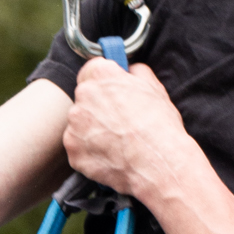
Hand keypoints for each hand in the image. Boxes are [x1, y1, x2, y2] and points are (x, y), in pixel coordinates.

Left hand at [63, 54, 192, 204]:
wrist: (158, 163)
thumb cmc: (160, 126)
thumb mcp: (155, 88)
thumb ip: (137, 73)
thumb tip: (130, 71)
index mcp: (101, 75)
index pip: (92, 70)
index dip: (103, 82)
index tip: (110, 91)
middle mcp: (83, 96)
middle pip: (85, 98)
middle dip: (97, 107)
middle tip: (118, 121)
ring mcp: (74, 125)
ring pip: (79, 124)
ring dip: (92, 130)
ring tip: (117, 141)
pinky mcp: (73, 150)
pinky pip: (79, 148)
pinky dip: (91, 152)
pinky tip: (110, 156)